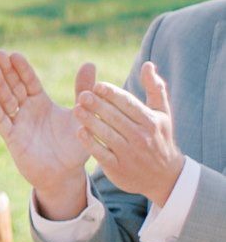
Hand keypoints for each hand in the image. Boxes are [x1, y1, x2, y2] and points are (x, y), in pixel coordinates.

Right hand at [0, 50, 92, 212]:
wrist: (65, 174)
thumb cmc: (74, 145)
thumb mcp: (82, 114)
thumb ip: (83, 90)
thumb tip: (89, 63)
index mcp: (42, 102)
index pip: (29, 81)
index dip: (22, 68)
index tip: (14, 54)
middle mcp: (27, 110)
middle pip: (14, 86)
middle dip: (6, 70)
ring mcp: (18, 123)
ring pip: (5, 99)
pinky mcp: (12, 138)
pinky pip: (1, 119)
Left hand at [76, 60, 185, 208]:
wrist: (164, 176)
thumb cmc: (160, 137)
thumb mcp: (163, 113)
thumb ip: (155, 88)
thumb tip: (147, 64)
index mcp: (151, 121)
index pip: (129, 104)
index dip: (112, 94)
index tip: (97, 85)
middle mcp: (141, 137)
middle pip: (116, 118)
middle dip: (98, 105)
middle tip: (82, 95)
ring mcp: (130, 154)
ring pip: (107, 134)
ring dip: (91, 121)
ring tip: (77, 109)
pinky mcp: (118, 168)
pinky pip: (102, 154)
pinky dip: (90, 143)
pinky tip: (79, 132)